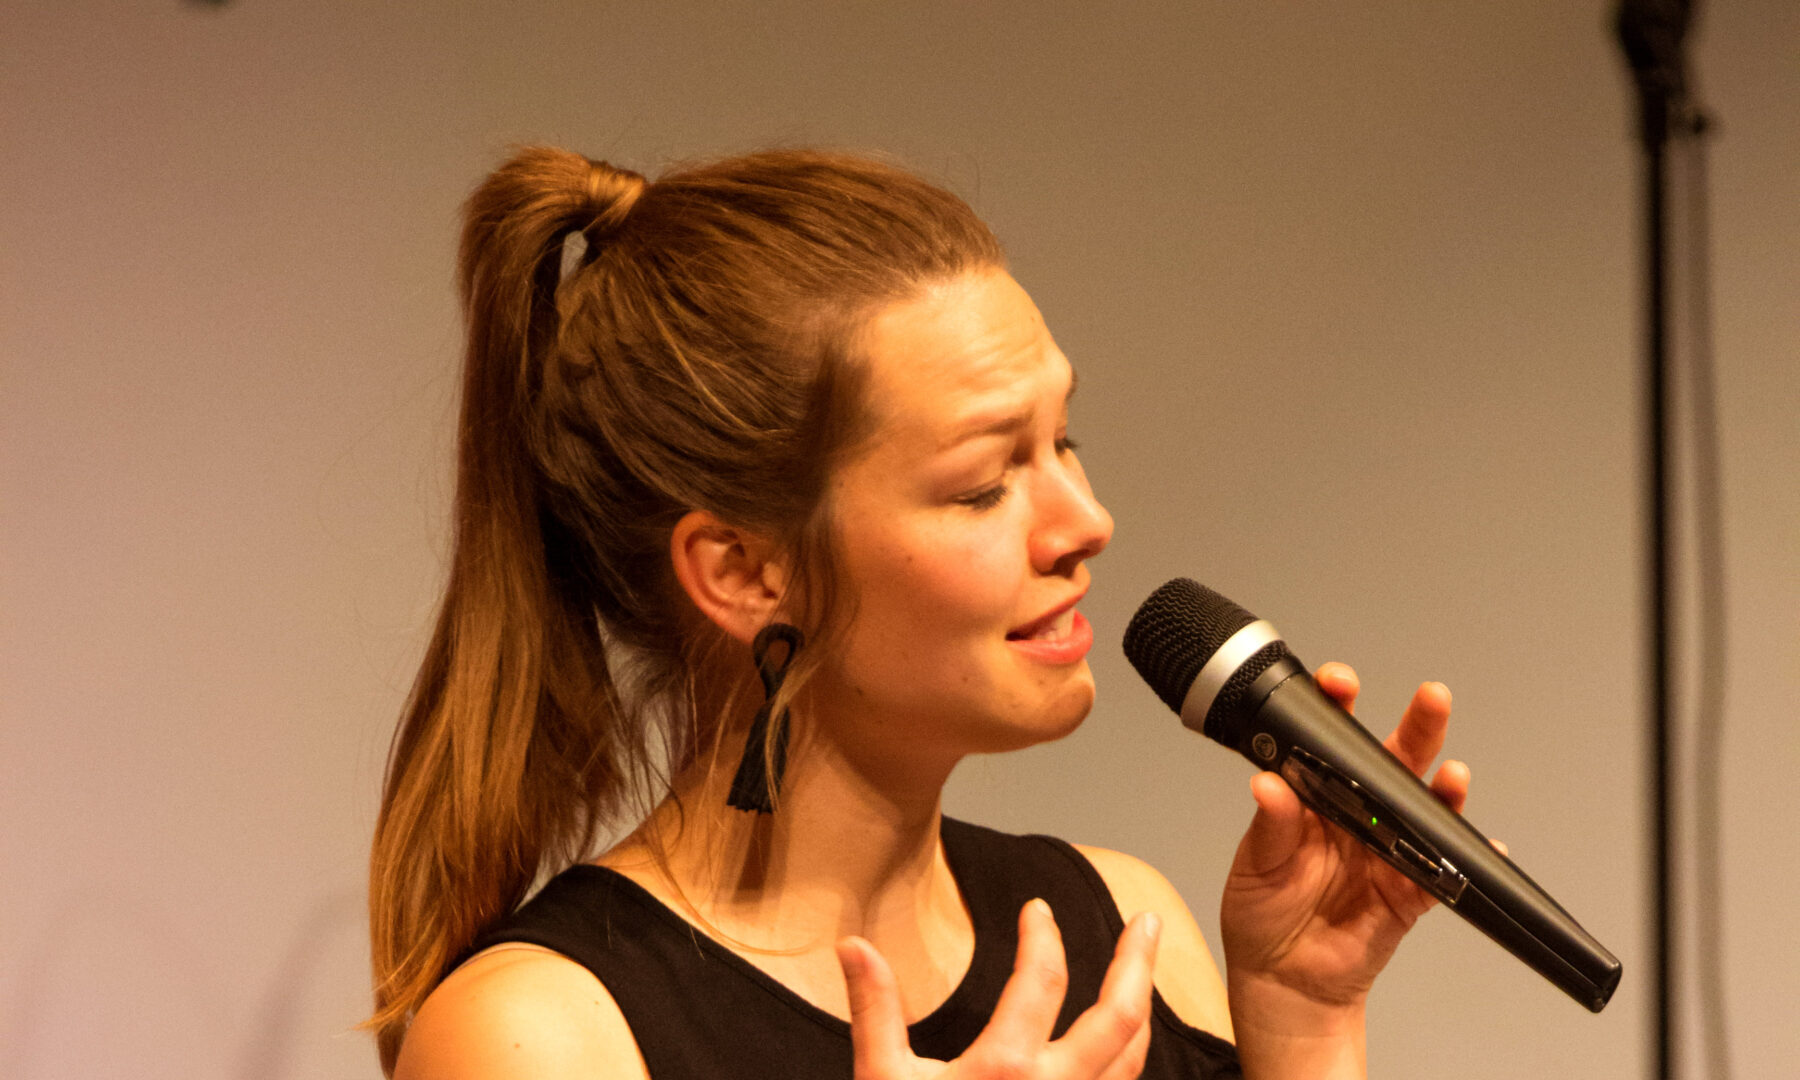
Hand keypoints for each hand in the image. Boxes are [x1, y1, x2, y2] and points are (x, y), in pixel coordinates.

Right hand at [837, 899, 1159, 1079]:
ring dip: (1141, 1012)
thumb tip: (853, 945)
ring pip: (1132, 1063)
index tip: (1038, 909)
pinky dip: (1128, 1068)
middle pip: (1119, 1017)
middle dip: (1134, 962)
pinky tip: (1123, 1051)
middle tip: (1146, 922)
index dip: (1043, 936)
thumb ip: (876, 1011)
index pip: (1042, 979)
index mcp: (1006, 1069)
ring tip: (1140, 975)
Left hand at [1219, 664, 1470, 1016]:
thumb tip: (1268, 785)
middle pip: (1391, 764)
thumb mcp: (1256, 866)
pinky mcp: (1408, 892)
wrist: (1282, 981)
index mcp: (1313, 797)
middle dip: (1415, 728)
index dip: (1338, 708)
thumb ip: (1271, 827)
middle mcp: (1356, 816)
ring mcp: (1386, 851)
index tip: (1341, 683)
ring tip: (1453, 774)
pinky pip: (1444, 872)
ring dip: (1444, 789)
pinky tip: (1483, 842)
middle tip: (1431, 699)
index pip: (1329, 743)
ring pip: (1423, 809)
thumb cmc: (1261, 914)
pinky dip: (1468, 857)